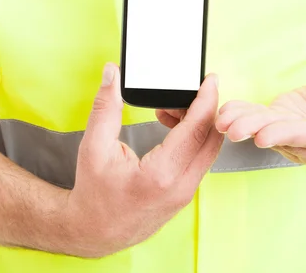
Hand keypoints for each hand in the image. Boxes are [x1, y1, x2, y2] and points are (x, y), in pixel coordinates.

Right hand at [62, 64, 222, 257]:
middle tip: (192, 89)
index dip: (206, 100)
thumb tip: (112, 74)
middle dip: (206, 108)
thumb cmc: (94, 193)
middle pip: (211, 137)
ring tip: (172, 108)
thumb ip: (106, 107)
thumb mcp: (94, 147)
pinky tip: (173, 126)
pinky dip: (194, 139)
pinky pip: (201, 160)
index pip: (197, 129)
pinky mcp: (186, 194)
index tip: (210, 80)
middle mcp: (181, 186)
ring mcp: (186, 193)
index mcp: (161, 174)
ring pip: (209, 149)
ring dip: (199, 124)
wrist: (95, 232)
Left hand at [215, 65, 305, 171]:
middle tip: (230, 125)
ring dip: (239, 124)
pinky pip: (256, 121)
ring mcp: (292, 135)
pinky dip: (238, 115)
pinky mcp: (278, 123)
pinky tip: (222, 109)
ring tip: (220, 117)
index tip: (265, 132)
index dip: (288, 134)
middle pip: (279, 138)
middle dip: (254, 130)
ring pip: (262, 131)